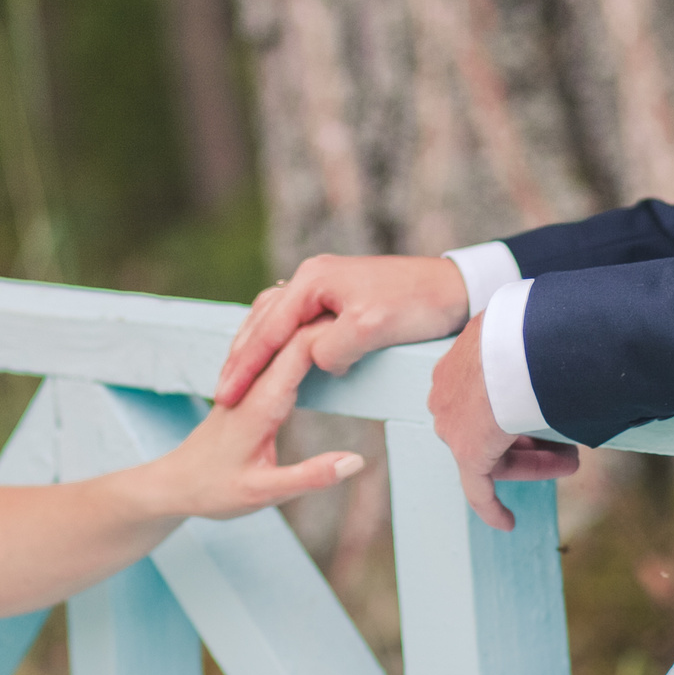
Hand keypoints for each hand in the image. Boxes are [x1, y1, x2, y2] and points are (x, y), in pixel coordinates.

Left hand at [157, 323, 364, 519]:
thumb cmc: (214, 490)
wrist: (175, 484)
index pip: (298, 352)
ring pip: (281, 339)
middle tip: (369, 311)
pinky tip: (319, 333)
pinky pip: (275, 352)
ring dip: (312, 324)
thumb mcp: (263, 494)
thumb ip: (309, 477)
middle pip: (292, 336)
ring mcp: (248, 382)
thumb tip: (356, 460)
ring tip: (351, 314)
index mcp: (260, 404)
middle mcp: (253, 385)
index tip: (365, 329)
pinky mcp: (248, 386)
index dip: (331, 335)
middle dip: (327, 321)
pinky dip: (298, 338)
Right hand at [216, 254, 469, 406]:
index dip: (244, 367)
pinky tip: (270, 360)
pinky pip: (291, 321)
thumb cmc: (415, 304)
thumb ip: (331, 350)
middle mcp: (311, 277)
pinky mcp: (336, 296)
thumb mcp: (369, 330)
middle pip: (260, 322)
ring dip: (253, 350)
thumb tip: (314, 364)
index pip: (266, 330)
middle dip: (239, 359)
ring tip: (235, 380)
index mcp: (312, 281)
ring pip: (271, 320)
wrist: (453, 287)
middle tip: (219, 395)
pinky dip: (274, 342)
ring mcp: (322, 284)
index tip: (225, 396)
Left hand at [430, 314, 580, 529]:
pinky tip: (507, 523)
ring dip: (534, 462)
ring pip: (493, 453)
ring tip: (571, 462)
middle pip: (490, 425)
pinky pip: (476, 488)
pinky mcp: (466, 451)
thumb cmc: (535, 333)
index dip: (518, 409)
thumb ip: (538, 347)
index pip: (485, 394)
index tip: (540, 415)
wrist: (522, 344)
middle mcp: (448, 393)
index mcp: (461, 360)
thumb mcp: (530, 331)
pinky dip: (491, 506)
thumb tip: (574, 348)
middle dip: (533, 438)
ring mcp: (453, 424)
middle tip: (569, 445)